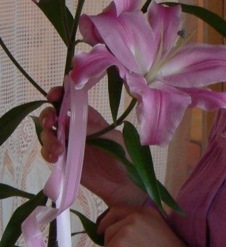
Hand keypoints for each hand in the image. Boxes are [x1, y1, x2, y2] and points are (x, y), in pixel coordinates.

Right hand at [40, 87, 146, 205]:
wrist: (123, 185)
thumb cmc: (124, 156)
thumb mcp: (113, 138)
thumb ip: (92, 130)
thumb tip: (69, 121)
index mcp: (89, 117)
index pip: (71, 100)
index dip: (60, 94)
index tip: (53, 96)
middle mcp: (76, 128)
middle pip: (53, 115)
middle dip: (47, 115)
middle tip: (50, 122)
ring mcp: (68, 144)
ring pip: (48, 134)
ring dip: (47, 138)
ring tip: (59, 149)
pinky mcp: (64, 161)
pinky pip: (48, 153)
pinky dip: (47, 152)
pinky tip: (56, 157)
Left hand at [97, 205, 185, 245]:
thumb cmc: (164, 243)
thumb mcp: (154, 222)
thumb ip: (139, 218)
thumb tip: (118, 224)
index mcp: (142, 211)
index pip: (115, 211)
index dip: (106, 221)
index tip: (100, 230)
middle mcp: (133, 219)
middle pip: (109, 230)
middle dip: (111, 241)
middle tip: (126, 246)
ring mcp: (125, 233)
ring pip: (108, 243)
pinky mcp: (119, 245)